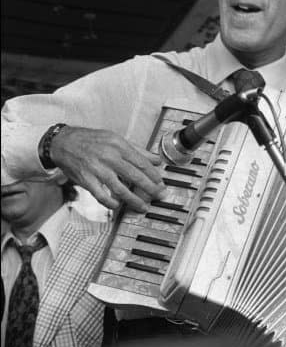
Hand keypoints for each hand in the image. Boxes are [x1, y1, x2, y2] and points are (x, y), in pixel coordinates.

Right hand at [49, 126, 167, 210]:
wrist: (63, 142)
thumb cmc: (91, 140)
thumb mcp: (116, 139)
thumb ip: (137, 150)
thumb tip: (156, 159)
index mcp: (119, 146)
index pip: (142, 163)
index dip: (153, 175)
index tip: (161, 183)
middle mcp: (109, 157)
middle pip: (135, 176)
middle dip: (150, 188)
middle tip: (159, 196)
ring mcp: (97, 169)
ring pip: (120, 188)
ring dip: (134, 200)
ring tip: (143, 206)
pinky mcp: (86, 179)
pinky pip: (100, 195)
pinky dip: (110, 202)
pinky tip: (118, 206)